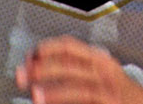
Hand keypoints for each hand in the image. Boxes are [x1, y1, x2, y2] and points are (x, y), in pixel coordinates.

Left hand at [15, 36, 142, 103]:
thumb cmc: (118, 91)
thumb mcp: (100, 71)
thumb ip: (75, 65)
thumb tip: (40, 63)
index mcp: (99, 58)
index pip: (70, 46)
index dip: (47, 49)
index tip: (30, 56)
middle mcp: (103, 71)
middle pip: (69, 66)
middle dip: (43, 70)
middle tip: (24, 76)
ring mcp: (107, 90)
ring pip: (77, 87)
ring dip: (54, 92)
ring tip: (36, 95)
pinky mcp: (108, 103)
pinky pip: (86, 103)